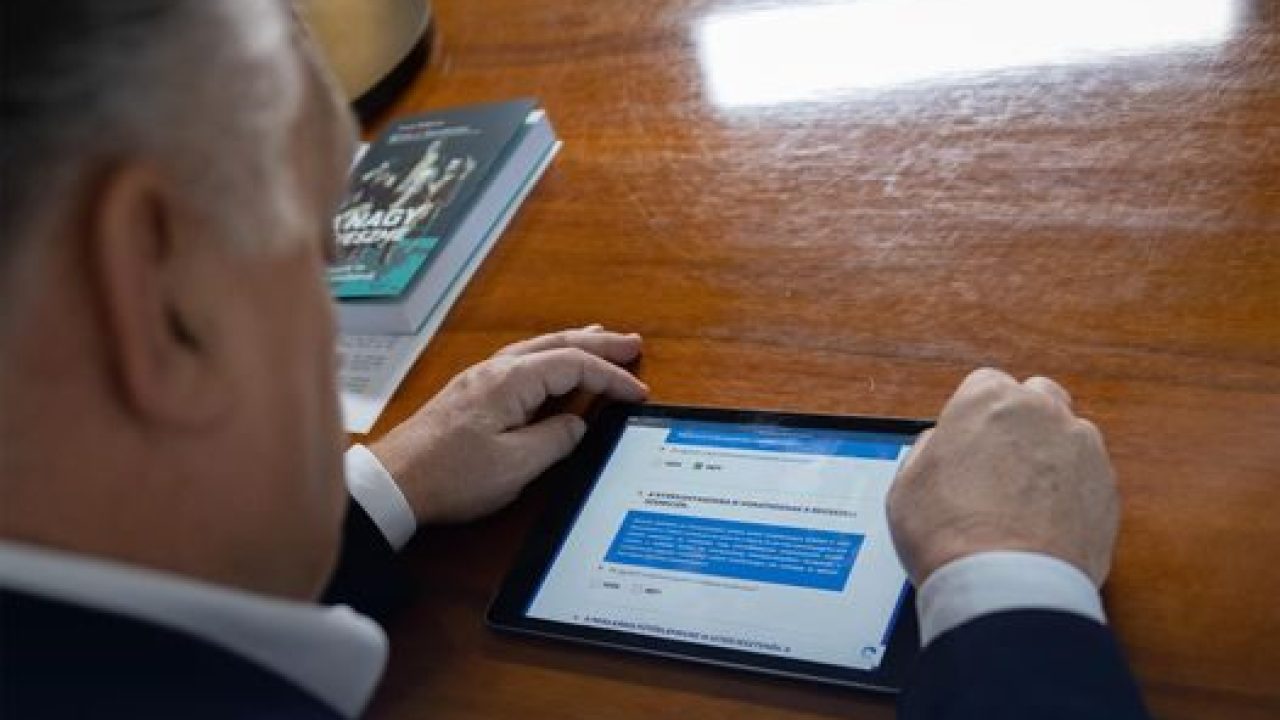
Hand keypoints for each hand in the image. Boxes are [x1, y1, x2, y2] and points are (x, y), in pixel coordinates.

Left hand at [369, 326, 647, 523]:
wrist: (394, 482)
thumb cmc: (450, 476)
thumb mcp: (516, 466)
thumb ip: (556, 440)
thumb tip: (577, 424)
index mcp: (510, 381)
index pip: (574, 365)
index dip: (611, 377)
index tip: (638, 391)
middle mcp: (495, 370)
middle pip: (556, 345)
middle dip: (598, 344)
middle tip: (632, 344)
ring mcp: (480, 379)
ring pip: (537, 350)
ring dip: (573, 346)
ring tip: (600, 342)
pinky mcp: (470, 394)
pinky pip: (521, 363)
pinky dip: (549, 359)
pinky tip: (553, 368)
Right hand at [887, 368, 1119, 586]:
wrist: (1007, 587)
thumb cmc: (951, 535)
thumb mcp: (907, 483)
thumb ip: (931, 448)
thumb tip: (943, 446)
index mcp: (989, 400)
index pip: (985, 384)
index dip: (973, 416)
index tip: (967, 442)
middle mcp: (1042, 412)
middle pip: (1036, 397)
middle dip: (1021, 422)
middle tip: (998, 464)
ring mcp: (1082, 448)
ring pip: (1067, 435)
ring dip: (1050, 455)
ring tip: (1024, 499)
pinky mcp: (1108, 487)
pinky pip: (1089, 476)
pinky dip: (1073, 490)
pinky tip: (1047, 521)